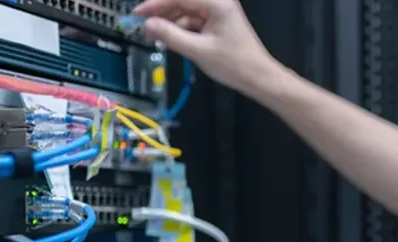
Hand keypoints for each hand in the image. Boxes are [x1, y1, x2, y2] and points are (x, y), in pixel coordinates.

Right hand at [133, 0, 278, 94]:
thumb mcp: (198, 50)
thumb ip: (170, 35)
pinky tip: (170, 38)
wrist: (259, 78)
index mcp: (217, 3)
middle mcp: (218, 3)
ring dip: (170, 22)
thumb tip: (147, 25)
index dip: (154, 4)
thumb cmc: (235, 65)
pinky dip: (181, 29)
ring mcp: (218, 13)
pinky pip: (194, 21)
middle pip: (181, 2)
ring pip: (186, 12)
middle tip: (142, 27)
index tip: (137, 14)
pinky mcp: (218, 24)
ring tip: (154, 36)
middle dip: (161, 14)